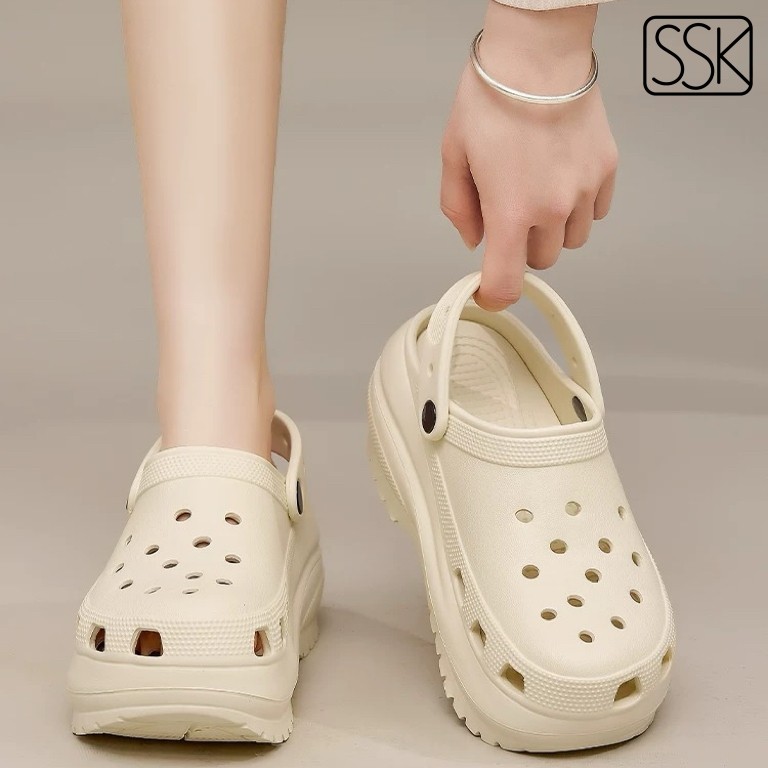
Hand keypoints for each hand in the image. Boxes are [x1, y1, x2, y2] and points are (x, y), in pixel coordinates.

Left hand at [440, 3, 617, 309]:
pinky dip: (578, 207)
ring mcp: (584, 191)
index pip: (507, 281)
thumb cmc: (492, 98)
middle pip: (541, 261)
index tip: (490, 293)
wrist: (537, 54)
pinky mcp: (606, 171)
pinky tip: (561, 178)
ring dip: (552, 229)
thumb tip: (475, 239)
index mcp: (510, 210)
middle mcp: (553, 208)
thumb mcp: (454, 156)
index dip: (495, 295)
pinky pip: (595, 212)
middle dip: (522, 247)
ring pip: (571, 240)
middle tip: (510, 213)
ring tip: (538, 190)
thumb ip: (460, 208)